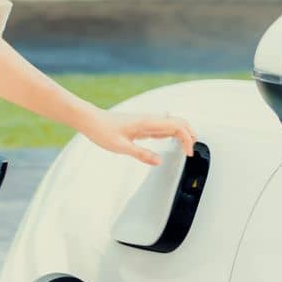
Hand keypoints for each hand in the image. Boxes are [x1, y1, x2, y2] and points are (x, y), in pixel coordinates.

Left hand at [80, 110, 196, 165]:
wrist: (91, 120)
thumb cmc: (103, 130)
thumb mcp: (121, 147)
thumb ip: (141, 154)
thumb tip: (158, 161)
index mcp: (147, 122)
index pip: (177, 126)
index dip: (188, 139)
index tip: (188, 153)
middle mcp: (149, 119)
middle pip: (179, 122)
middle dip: (190, 134)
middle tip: (191, 151)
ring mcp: (146, 121)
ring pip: (172, 124)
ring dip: (182, 134)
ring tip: (185, 148)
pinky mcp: (142, 124)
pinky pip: (162, 127)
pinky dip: (172, 133)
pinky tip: (170, 141)